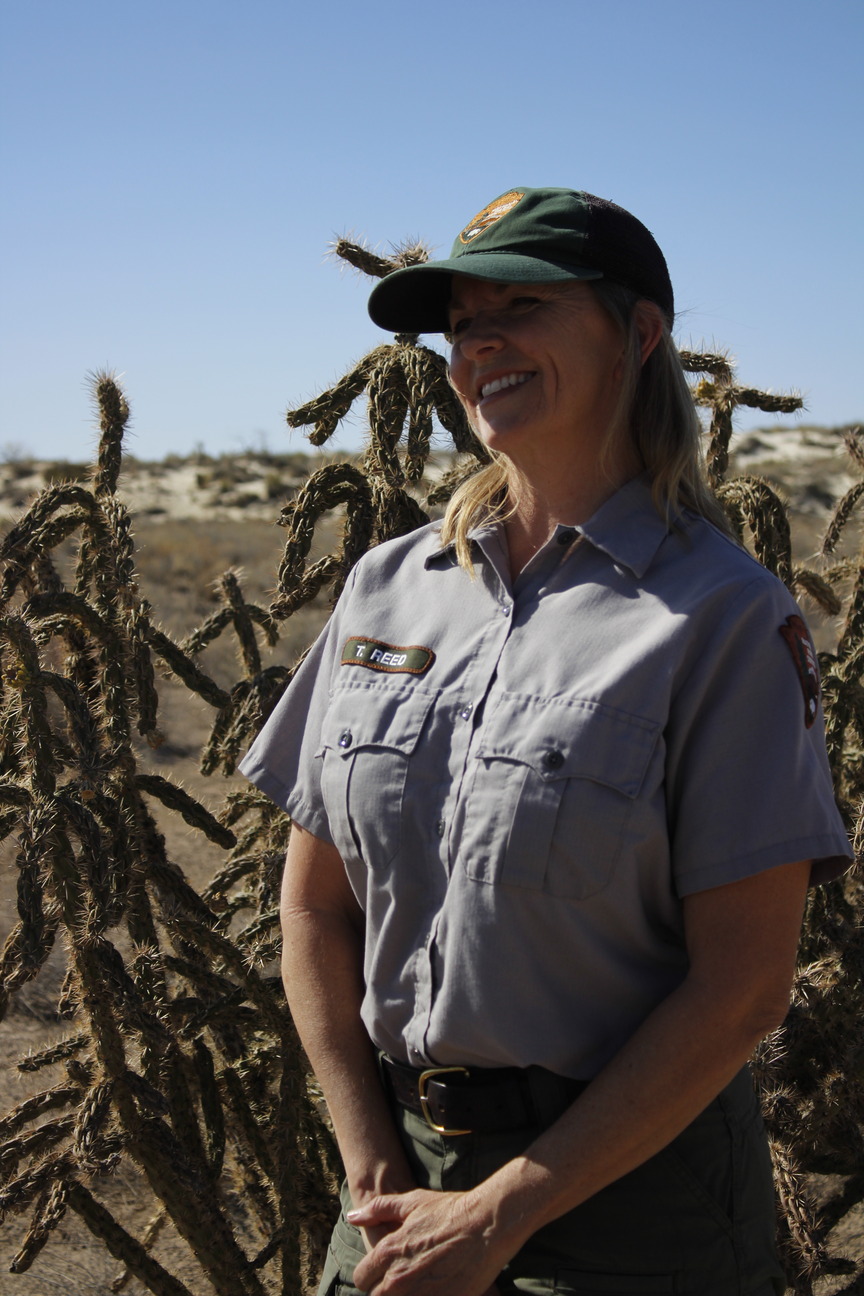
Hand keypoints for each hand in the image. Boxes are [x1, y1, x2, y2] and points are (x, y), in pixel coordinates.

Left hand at [348, 1189, 508, 1295]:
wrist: (487, 1225)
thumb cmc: (451, 1210)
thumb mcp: (412, 1202)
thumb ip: (379, 1209)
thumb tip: (353, 1216)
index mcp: (388, 1252)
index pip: (361, 1278)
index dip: (372, 1276)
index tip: (385, 1273)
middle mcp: (398, 1278)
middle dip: (387, 1291)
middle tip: (407, 1282)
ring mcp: (419, 1295)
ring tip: (422, 1287)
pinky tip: (436, 1291)